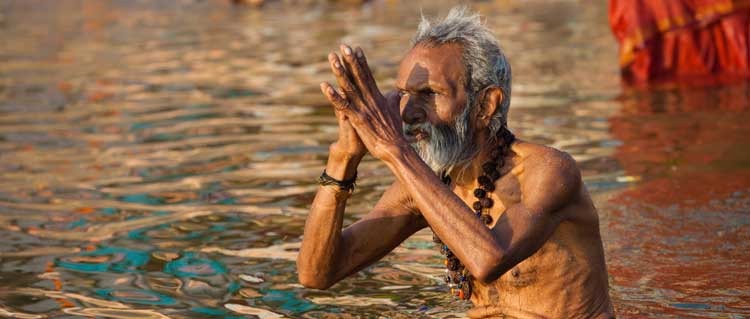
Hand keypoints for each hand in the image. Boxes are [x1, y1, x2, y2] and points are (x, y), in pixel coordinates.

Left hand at [319, 44, 405, 160]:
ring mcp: (364, 108)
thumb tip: (399, 91)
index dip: (361, 62)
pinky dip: (333, 96)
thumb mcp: (396, 111)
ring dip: (340, 72)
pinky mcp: (358, 119)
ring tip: (332, 59)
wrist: (395, 148)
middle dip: (350, 60)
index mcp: (378, 97)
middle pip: (359, 76)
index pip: (368, 75)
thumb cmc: (395, 132)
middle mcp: (370, 99)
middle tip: (343, 46)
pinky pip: (343, 105)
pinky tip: (325, 86)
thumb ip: (395, 100)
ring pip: (349, 87)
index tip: (356, 49)